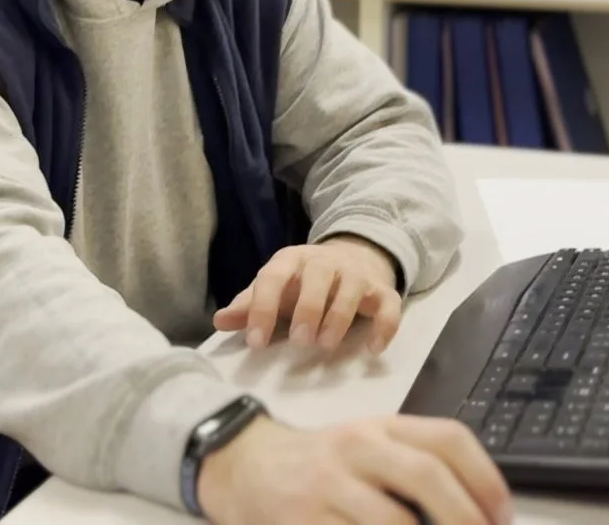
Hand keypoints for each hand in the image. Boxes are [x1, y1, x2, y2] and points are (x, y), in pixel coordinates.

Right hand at [198, 415, 512, 524]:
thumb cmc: (326, 466)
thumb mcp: (371, 450)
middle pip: (426, 476)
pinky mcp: (303, 520)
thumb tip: (480, 514)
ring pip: (394, 521)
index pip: (447, 438)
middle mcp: (358, 448)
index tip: (502, 518)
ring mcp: (328, 485)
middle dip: (464, 518)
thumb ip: (417, 468)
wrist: (246, 467)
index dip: (486, 480)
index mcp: (383, 428)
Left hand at [213, 237, 402, 352]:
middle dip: (308, 307)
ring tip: (326, 345)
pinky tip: (372, 349)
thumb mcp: (276, 289)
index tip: (256, 343)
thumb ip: (250, 306)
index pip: (273, 277)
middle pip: (317, 275)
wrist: (353, 259)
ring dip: (339, 316)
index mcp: (291, 261)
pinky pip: (389, 306)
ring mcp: (357, 274)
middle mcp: (325, 262)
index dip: (262, 309)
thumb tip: (219, 321)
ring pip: (352, 288)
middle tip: (299, 340)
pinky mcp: (383, 291)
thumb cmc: (303, 283)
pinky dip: (384, 326)